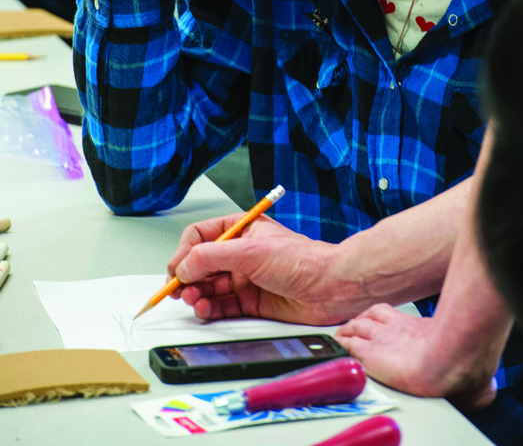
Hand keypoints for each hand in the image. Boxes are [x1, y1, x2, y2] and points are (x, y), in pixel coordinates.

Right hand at [167, 212, 351, 325]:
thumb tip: (183, 266)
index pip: (201, 236)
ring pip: (208, 287)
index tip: (176, 269)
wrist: (331, 287)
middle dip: (186, 277)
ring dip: (195, 294)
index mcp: (242, 229)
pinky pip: (221, 306)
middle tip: (178, 290)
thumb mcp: (250, 251)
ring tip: (193, 300)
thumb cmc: (302, 260)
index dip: (184, 252)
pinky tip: (204, 310)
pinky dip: (208, 309)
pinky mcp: (251, 302)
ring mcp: (245, 278)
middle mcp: (241, 253)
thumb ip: (212, 257)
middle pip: (201, 264)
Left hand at [335, 304, 497, 408]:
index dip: (381, 318)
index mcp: (416, 326)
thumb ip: (465, 361)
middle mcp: (395, 327)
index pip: (390, 314)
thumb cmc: (462, 359)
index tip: (377, 323)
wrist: (451, 360)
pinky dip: (340, 345)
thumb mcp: (462, 354)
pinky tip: (337, 347)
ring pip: (354, 327)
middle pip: (369, 317)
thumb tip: (487, 386)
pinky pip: (346, 345)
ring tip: (342, 337)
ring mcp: (380, 338)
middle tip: (355, 328)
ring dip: (347, 332)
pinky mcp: (369, 353)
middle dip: (362, 322)